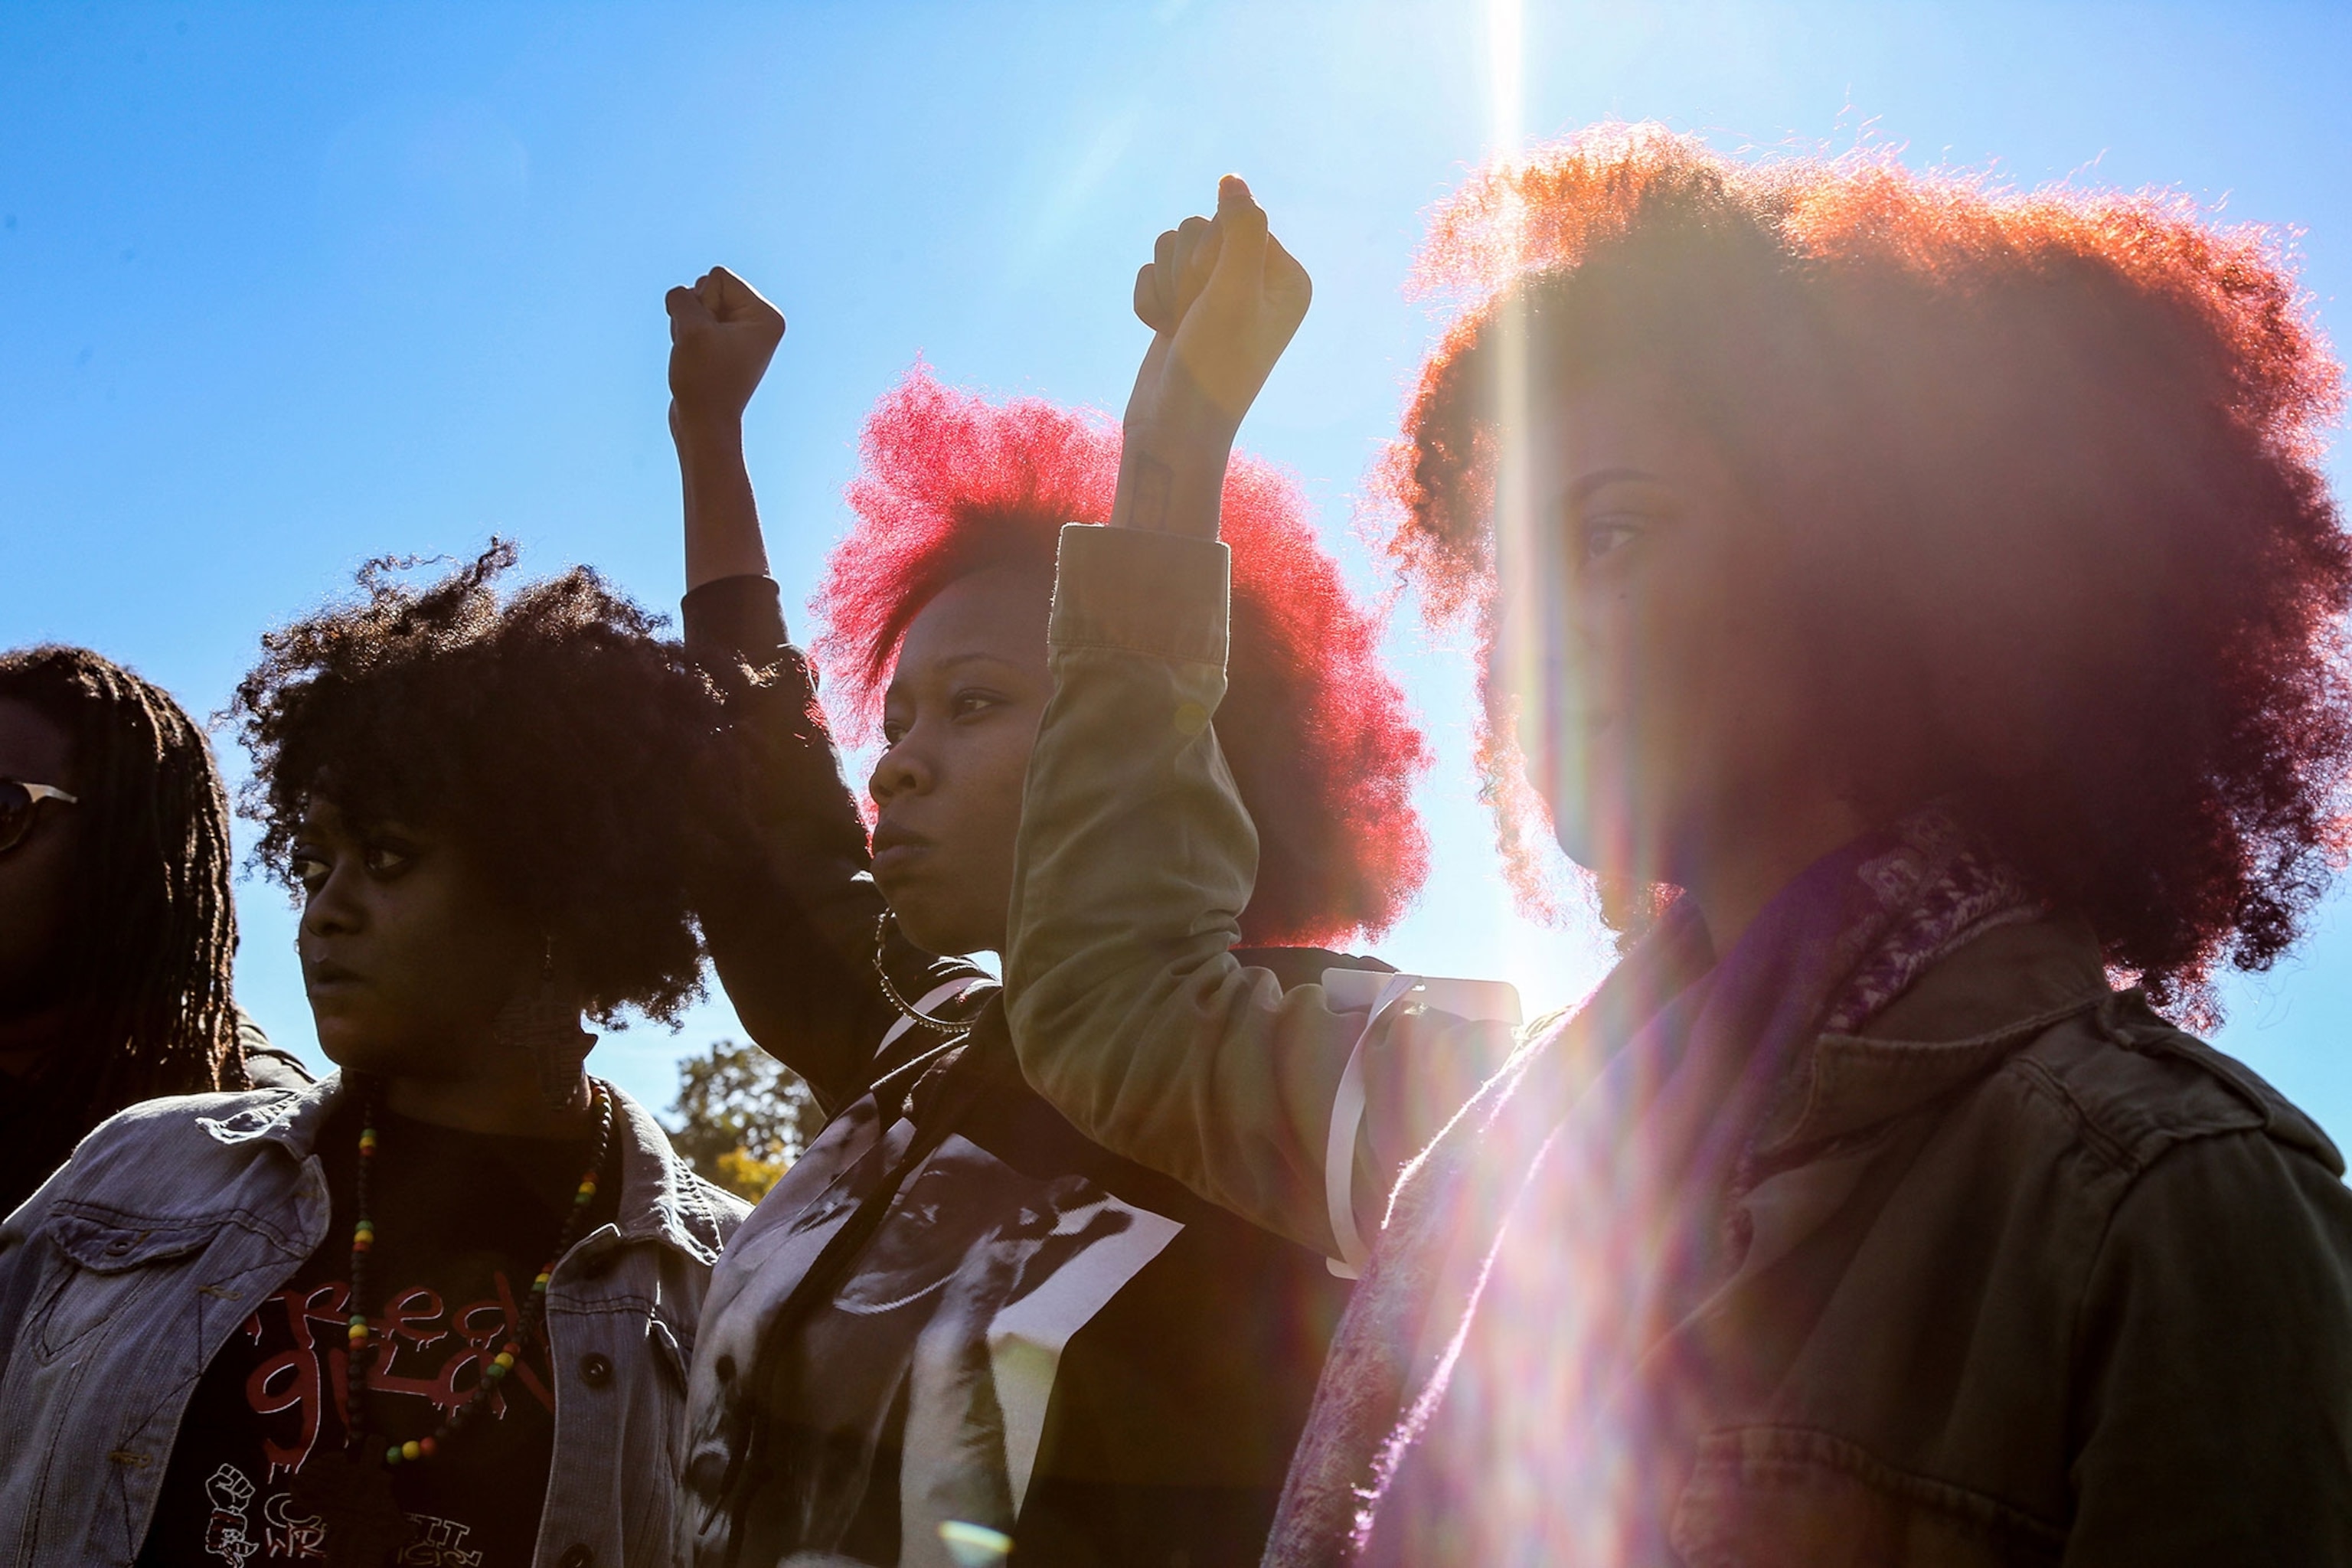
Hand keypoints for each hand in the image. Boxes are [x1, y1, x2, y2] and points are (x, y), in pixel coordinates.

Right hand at [666, 267, 784, 430]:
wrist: (703, 424)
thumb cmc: (703, 380)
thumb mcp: (690, 329)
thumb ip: (682, 297)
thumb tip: (681, 295)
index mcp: (766, 315)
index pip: (717, 277)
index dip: (703, 303)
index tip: (711, 339)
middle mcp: (759, 322)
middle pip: (707, 287)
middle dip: (694, 314)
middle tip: (702, 349)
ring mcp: (741, 333)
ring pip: (696, 304)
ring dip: (687, 325)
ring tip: (697, 356)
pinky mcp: (723, 343)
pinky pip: (694, 321)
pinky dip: (685, 335)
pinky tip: (692, 358)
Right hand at [1123, 175, 1310, 444]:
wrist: (1173, 430)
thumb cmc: (1213, 368)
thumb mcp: (1233, 295)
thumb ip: (1241, 230)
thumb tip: (1233, 178)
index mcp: (1286, 277)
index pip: (1236, 219)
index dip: (1212, 255)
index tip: (1217, 301)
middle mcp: (1256, 280)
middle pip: (1200, 227)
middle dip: (1187, 272)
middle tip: (1197, 319)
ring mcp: (1216, 292)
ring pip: (1171, 244)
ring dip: (1166, 286)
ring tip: (1180, 327)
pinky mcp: (1182, 304)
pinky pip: (1152, 270)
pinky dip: (1149, 301)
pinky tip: (1162, 334)